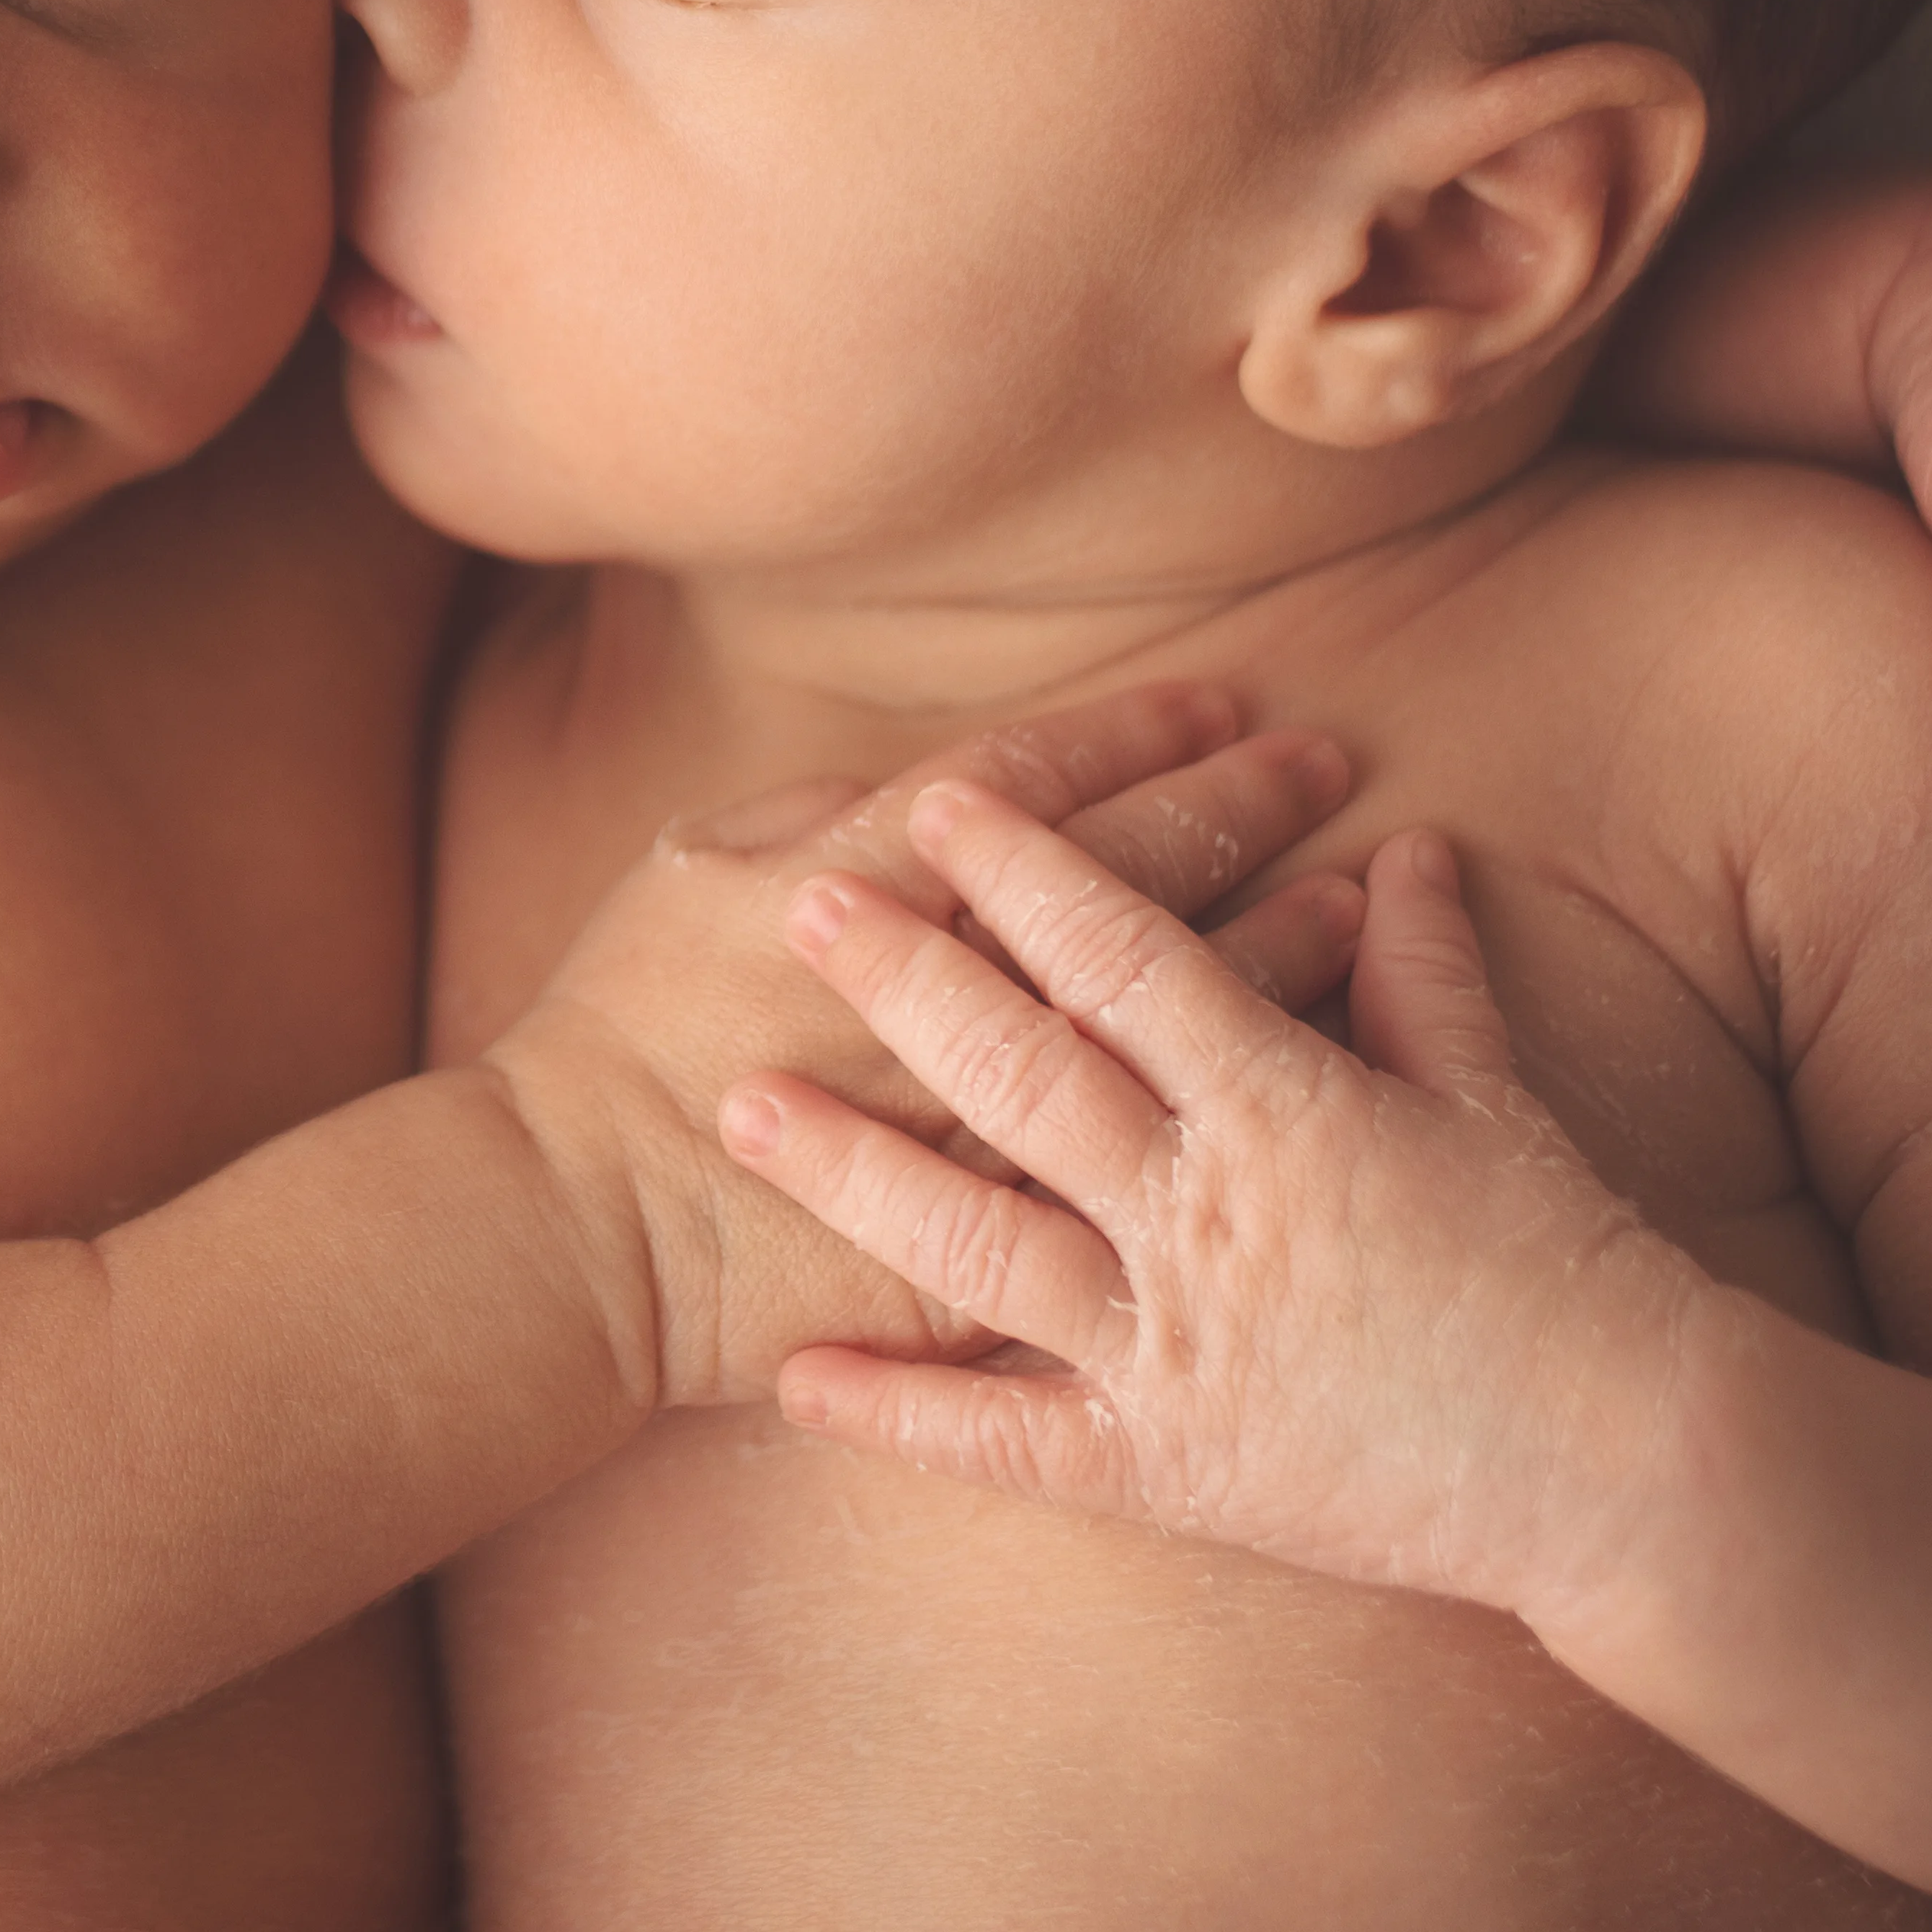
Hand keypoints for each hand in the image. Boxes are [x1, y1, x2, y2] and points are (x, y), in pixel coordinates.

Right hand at [483, 688, 1363, 1411]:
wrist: (578, 1225)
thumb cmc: (615, 1036)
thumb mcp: (684, 875)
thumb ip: (807, 817)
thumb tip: (921, 786)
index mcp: (864, 887)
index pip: (1032, 787)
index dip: (1132, 736)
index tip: (1220, 702)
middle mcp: (948, 999)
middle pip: (1125, 887)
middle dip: (1230, 814)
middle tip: (1320, 761)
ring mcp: (983, 1124)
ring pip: (1161, 1023)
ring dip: (1267, 949)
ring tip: (1353, 894)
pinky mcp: (1002, 1229)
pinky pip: (1145, 1164)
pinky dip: (1229, 1111)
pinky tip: (1304, 1073)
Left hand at [727, 787, 1718, 1626]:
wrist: (1637, 1471)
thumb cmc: (1573, 1274)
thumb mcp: (1500, 1106)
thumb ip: (1431, 976)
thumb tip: (1408, 848)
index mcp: (1293, 1113)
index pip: (1135, 961)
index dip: (1033, 871)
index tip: (944, 797)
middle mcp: (1215, 1221)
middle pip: (1026, 1079)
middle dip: (905, 985)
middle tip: (797, 907)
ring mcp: (1182, 1353)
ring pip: (979, 1248)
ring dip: (851, 1175)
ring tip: (735, 1109)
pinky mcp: (1170, 1473)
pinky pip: (1006, 1443)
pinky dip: (896, 1416)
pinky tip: (793, 1378)